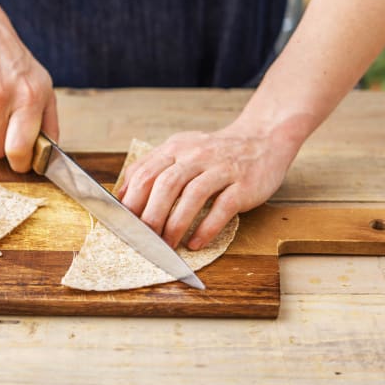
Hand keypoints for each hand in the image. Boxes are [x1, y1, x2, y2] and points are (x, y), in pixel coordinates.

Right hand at [0, 10, 58, 171]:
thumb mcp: (43, 85)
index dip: (21, 163)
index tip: (22, 163)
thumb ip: (49, 122)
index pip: (19, 149)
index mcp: (29, 97)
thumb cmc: (14, 62)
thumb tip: (50, 156)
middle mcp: (1, 97)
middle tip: (5, 130)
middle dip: (1, 147)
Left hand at [116, 123, 298, 249]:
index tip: (123, 223)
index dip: (132, 199)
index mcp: (176, 149)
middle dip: (151, 214)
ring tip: (167, 245)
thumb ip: (151, 167)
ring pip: (193, 195)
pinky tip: (195, 243)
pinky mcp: (243, 184)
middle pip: (166, 184)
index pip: (146, 172)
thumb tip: (121, 194)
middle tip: (143, 238)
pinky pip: (223, 207)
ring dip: (176, 224)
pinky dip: (207, 228)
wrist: (262, 139)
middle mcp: (196, 155)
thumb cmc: (214, 152)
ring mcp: (221, 169)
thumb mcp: (179, 150)